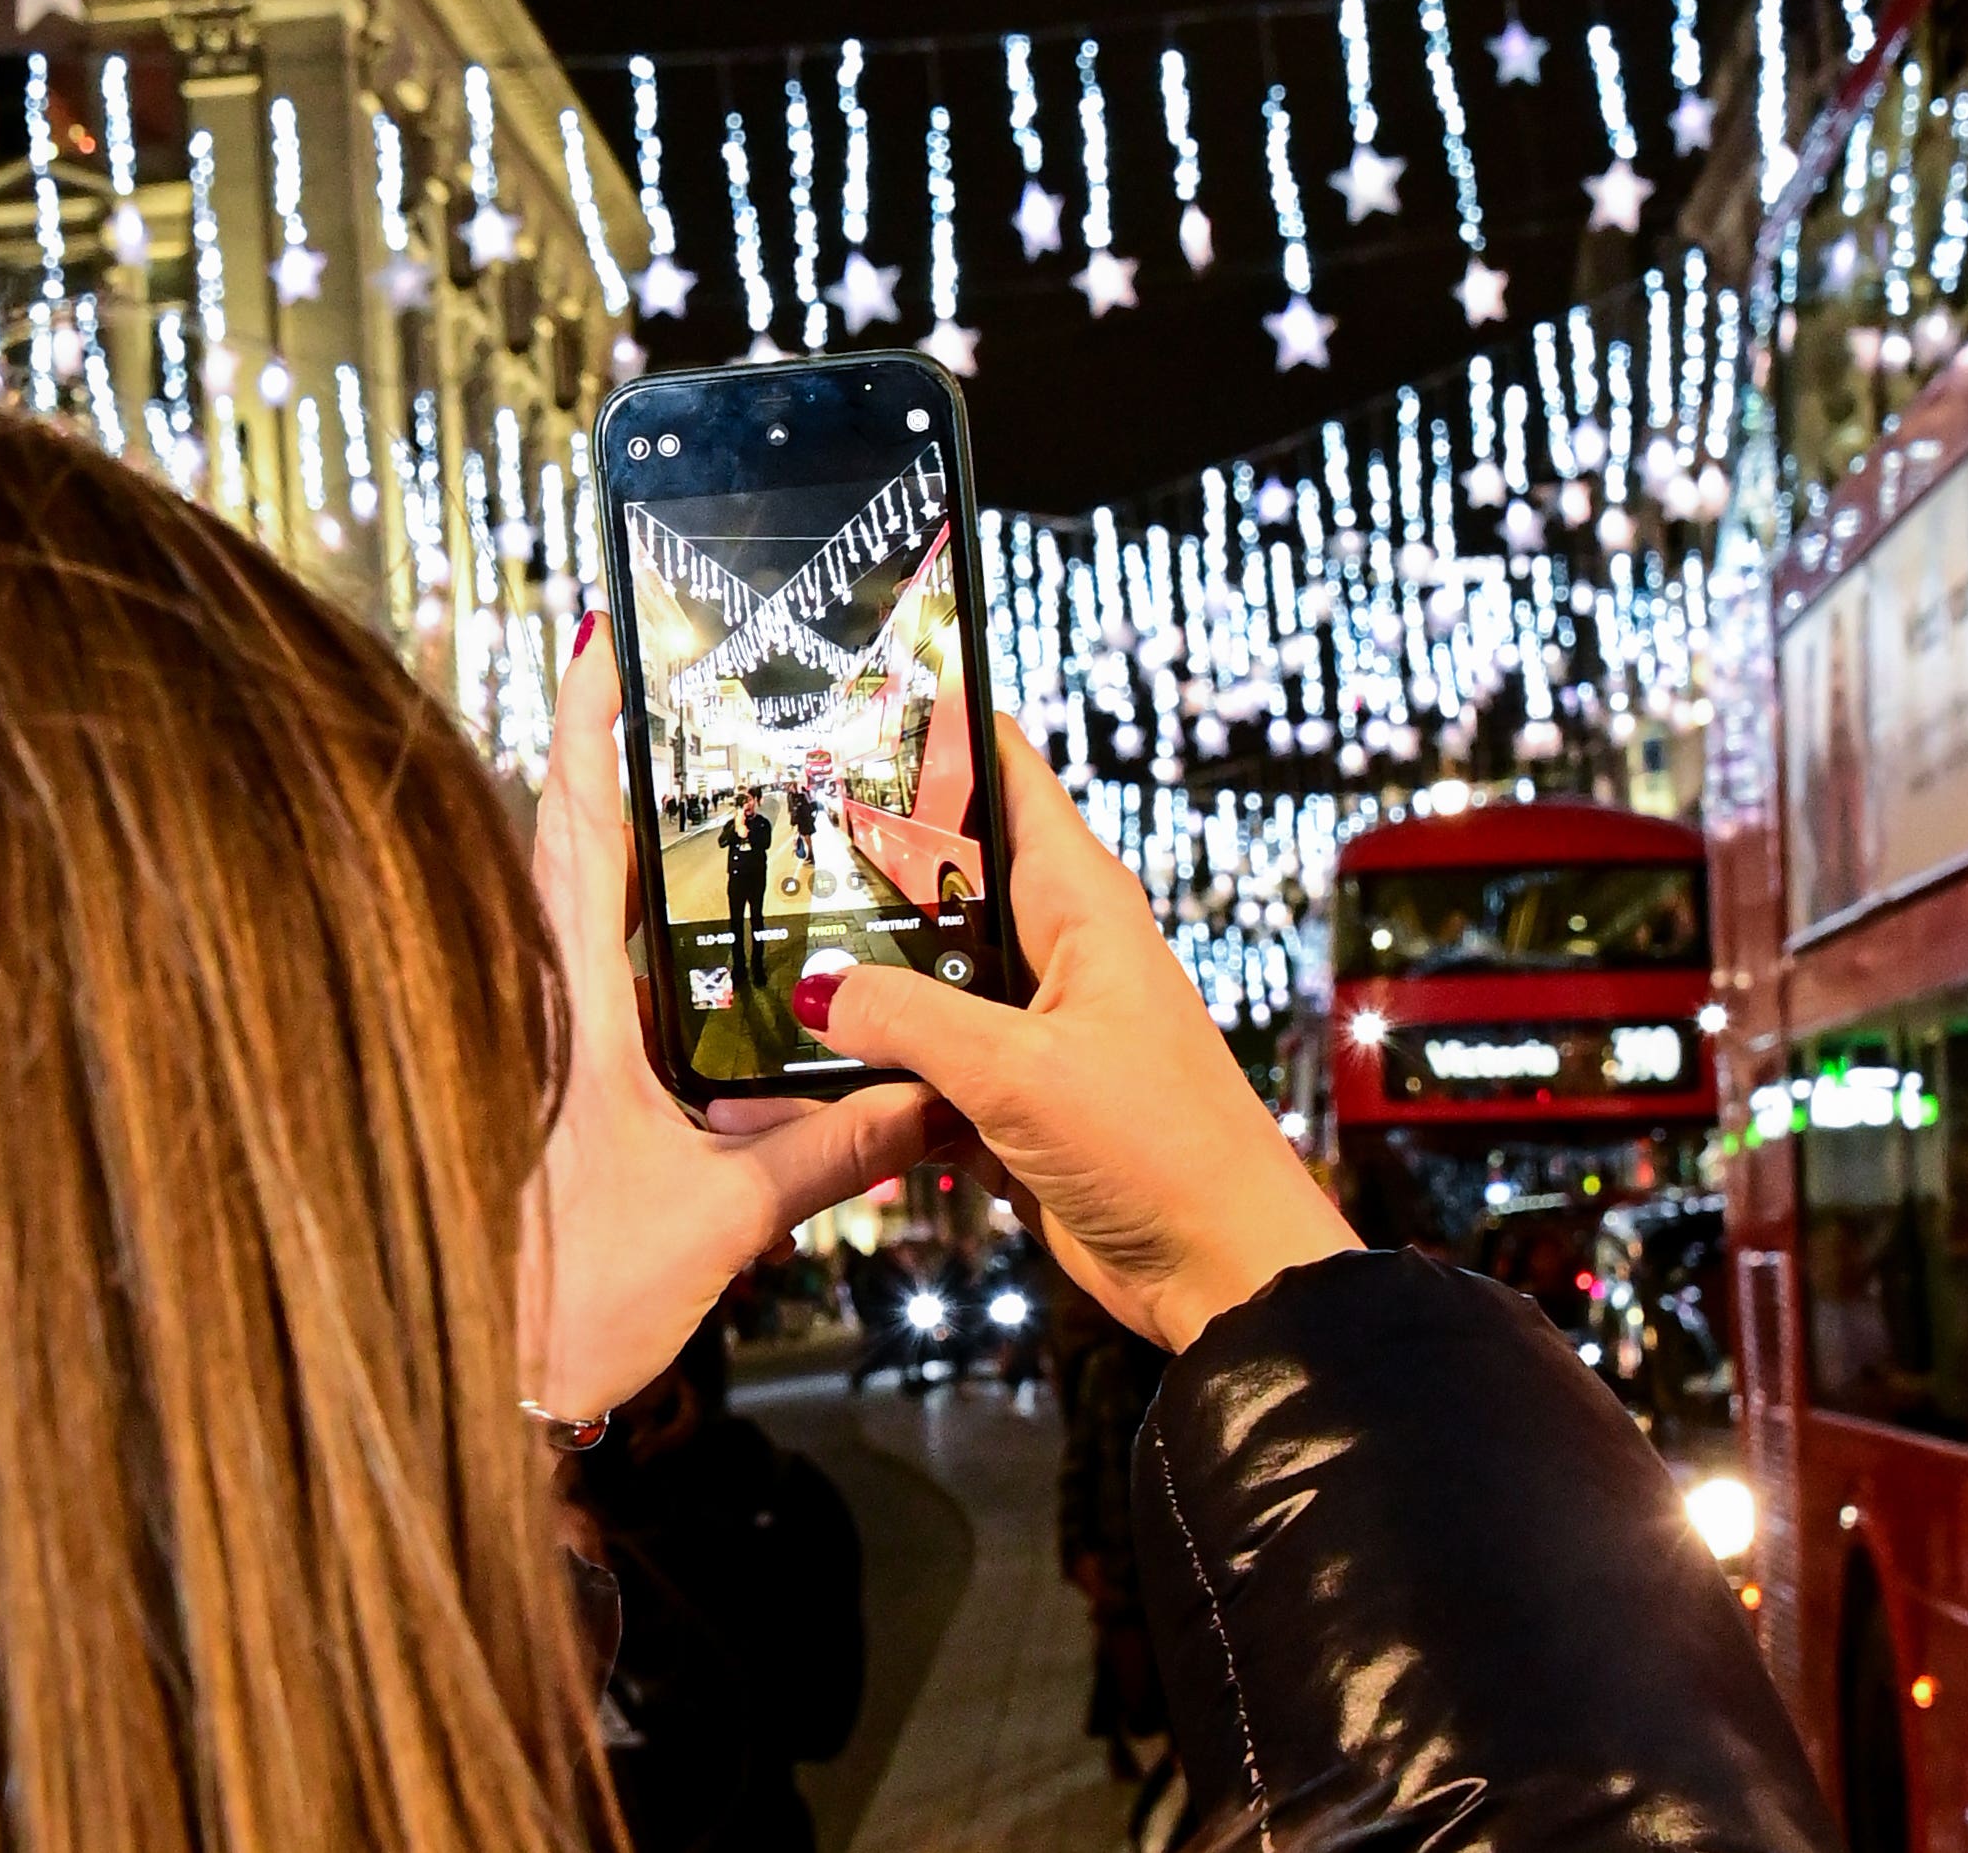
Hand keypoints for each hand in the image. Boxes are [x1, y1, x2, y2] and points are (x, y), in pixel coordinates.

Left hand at [519, 623, 944, 1419]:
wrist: (482, 1392)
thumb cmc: (569, 1304)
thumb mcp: (718, 1221)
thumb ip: (827, 1151)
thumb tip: (926, 1097)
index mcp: (564, 1008)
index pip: (572, 827)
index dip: (587, 725)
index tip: (603, 635)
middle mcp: (532, 1006)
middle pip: (565, 846)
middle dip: (612, 759)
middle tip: (677, 684)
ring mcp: (524, 1045)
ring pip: (566, 913)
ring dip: (617, 845)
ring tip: (696, 788)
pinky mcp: (529, 1091)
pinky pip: (577, 984)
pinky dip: (623, 939)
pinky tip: (680, 940)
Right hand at [793, 718, 1358, 1352]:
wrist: (1220, 1271)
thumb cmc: (1155, 1145)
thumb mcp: (1017, 1071)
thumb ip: (910, 1018)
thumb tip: (818, 986)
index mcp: (1076, 902)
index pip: (1005, 775)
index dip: (938, 729)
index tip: (852, 696)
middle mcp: (1051, 949)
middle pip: (940, 878)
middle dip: (859, 861)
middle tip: (756, 831)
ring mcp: (1027, 1026)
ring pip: (920, 979)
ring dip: (854, 980)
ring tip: (747, 946)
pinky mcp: (1007, 1099)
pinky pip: (921, 1066)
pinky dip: (870, 1072)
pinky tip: (790, 1066)